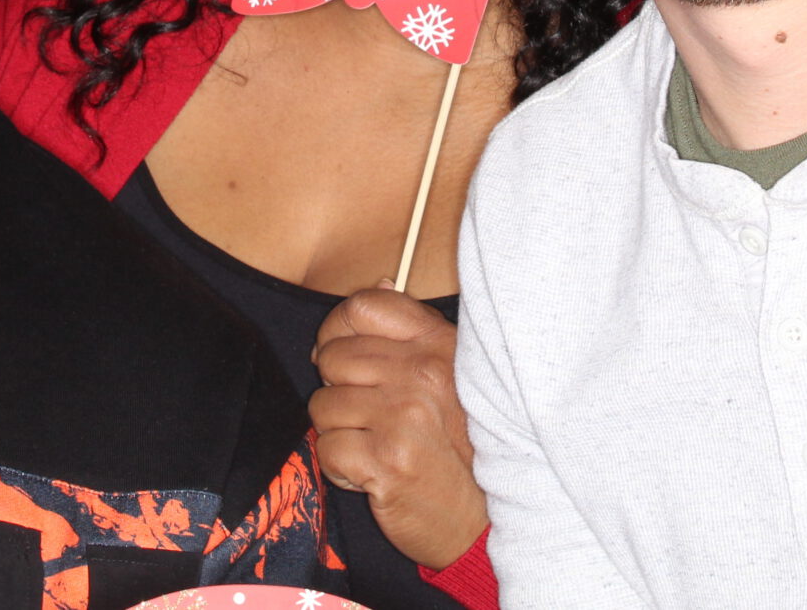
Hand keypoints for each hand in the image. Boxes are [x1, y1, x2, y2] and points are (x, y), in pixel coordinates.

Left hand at [309, 287, 486, 570]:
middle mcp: (422, 373)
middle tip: (367, 417)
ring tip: (375, 447)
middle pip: (332, 356)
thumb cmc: (466, 450)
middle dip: (338, 390)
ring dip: (340, 433)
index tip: (341, 357)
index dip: (338, 329)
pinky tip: (371, 474)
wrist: (483, 523)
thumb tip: (379, 283)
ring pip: (323, 405)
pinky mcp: (387, 460)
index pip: (363, 306)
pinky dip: (340, 468)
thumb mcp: (454, 375)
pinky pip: (327, 449)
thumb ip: (414, 332)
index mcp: (438, 345)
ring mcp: (404, 416)